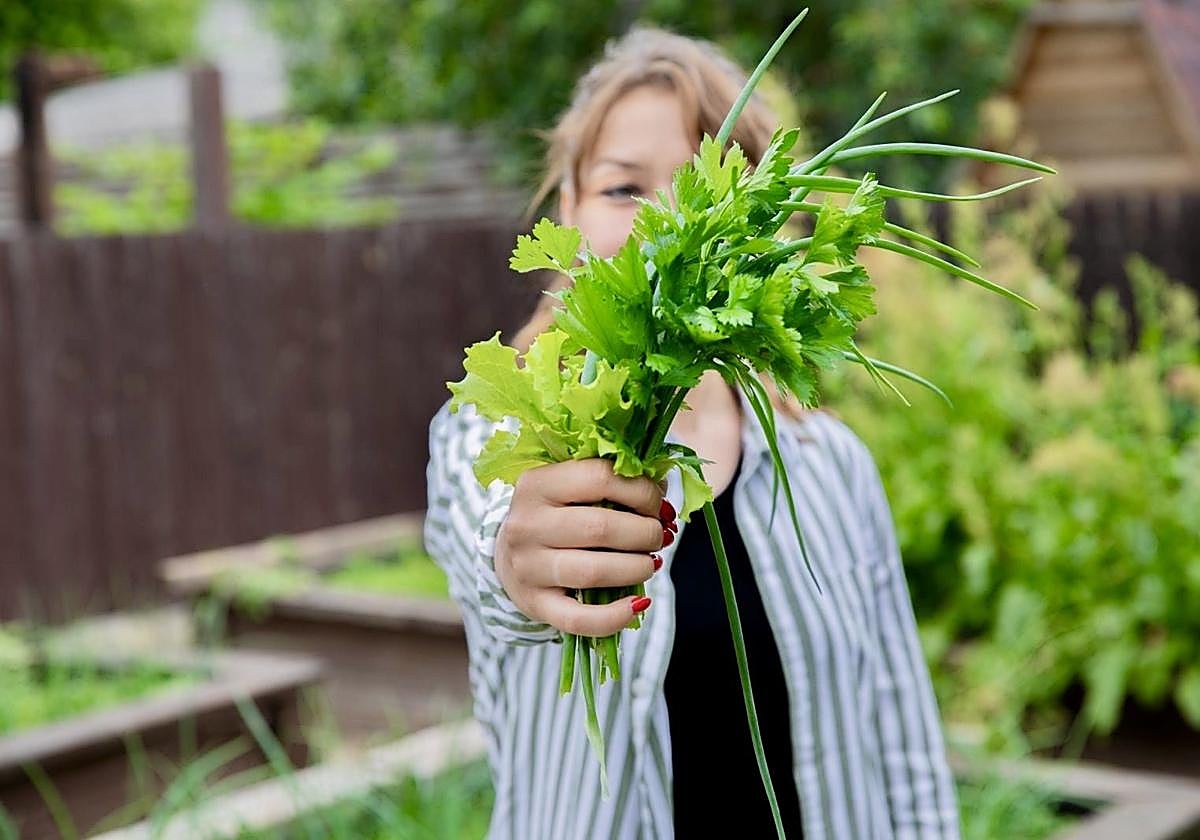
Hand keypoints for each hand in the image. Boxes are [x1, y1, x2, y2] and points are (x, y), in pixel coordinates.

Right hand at [494, 459, 676, 636]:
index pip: (600, 478)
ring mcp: (528, 568)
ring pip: (594, 572)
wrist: (508, 553)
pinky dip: (616, 616)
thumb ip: (616, 483)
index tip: (656, 505)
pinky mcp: (536, 605)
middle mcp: (527, 525)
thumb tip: (663, 488)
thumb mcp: (573, 488)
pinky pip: (580, 619)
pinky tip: (638, 603)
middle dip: (645, 533)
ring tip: (649, 563)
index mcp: (538, 484)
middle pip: (600, 528)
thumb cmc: (555, 514)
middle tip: (658, 536)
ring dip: (636, 568)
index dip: (641, 492)